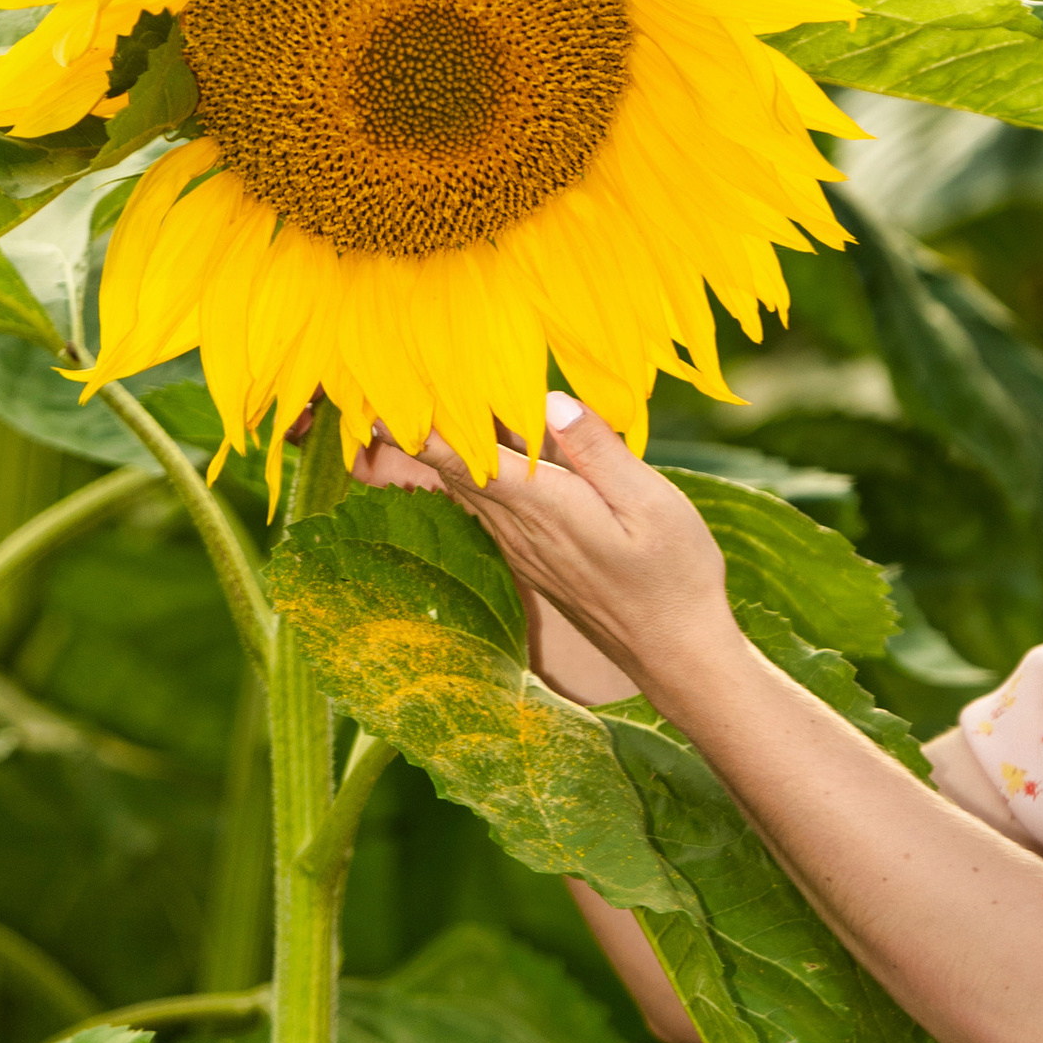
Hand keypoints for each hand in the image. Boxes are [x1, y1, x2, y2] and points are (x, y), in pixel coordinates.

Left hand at [393, 396, 740, 708]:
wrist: (675, 652)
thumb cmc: (674, 576)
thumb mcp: (652, 503)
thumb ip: (600, 451)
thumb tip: (551, 400)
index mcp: (545, 506)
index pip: (466, 459)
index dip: (416, 430)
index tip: (372, 402)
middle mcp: (520, 528)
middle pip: (451, 470)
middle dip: (408, 432)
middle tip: (367, 390)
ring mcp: (522, 546)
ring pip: (464, 488)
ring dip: (430, 452)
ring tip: (396, 410)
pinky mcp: (532, 557)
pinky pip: (485, 505)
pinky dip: (463, 473)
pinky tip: (462, 453)